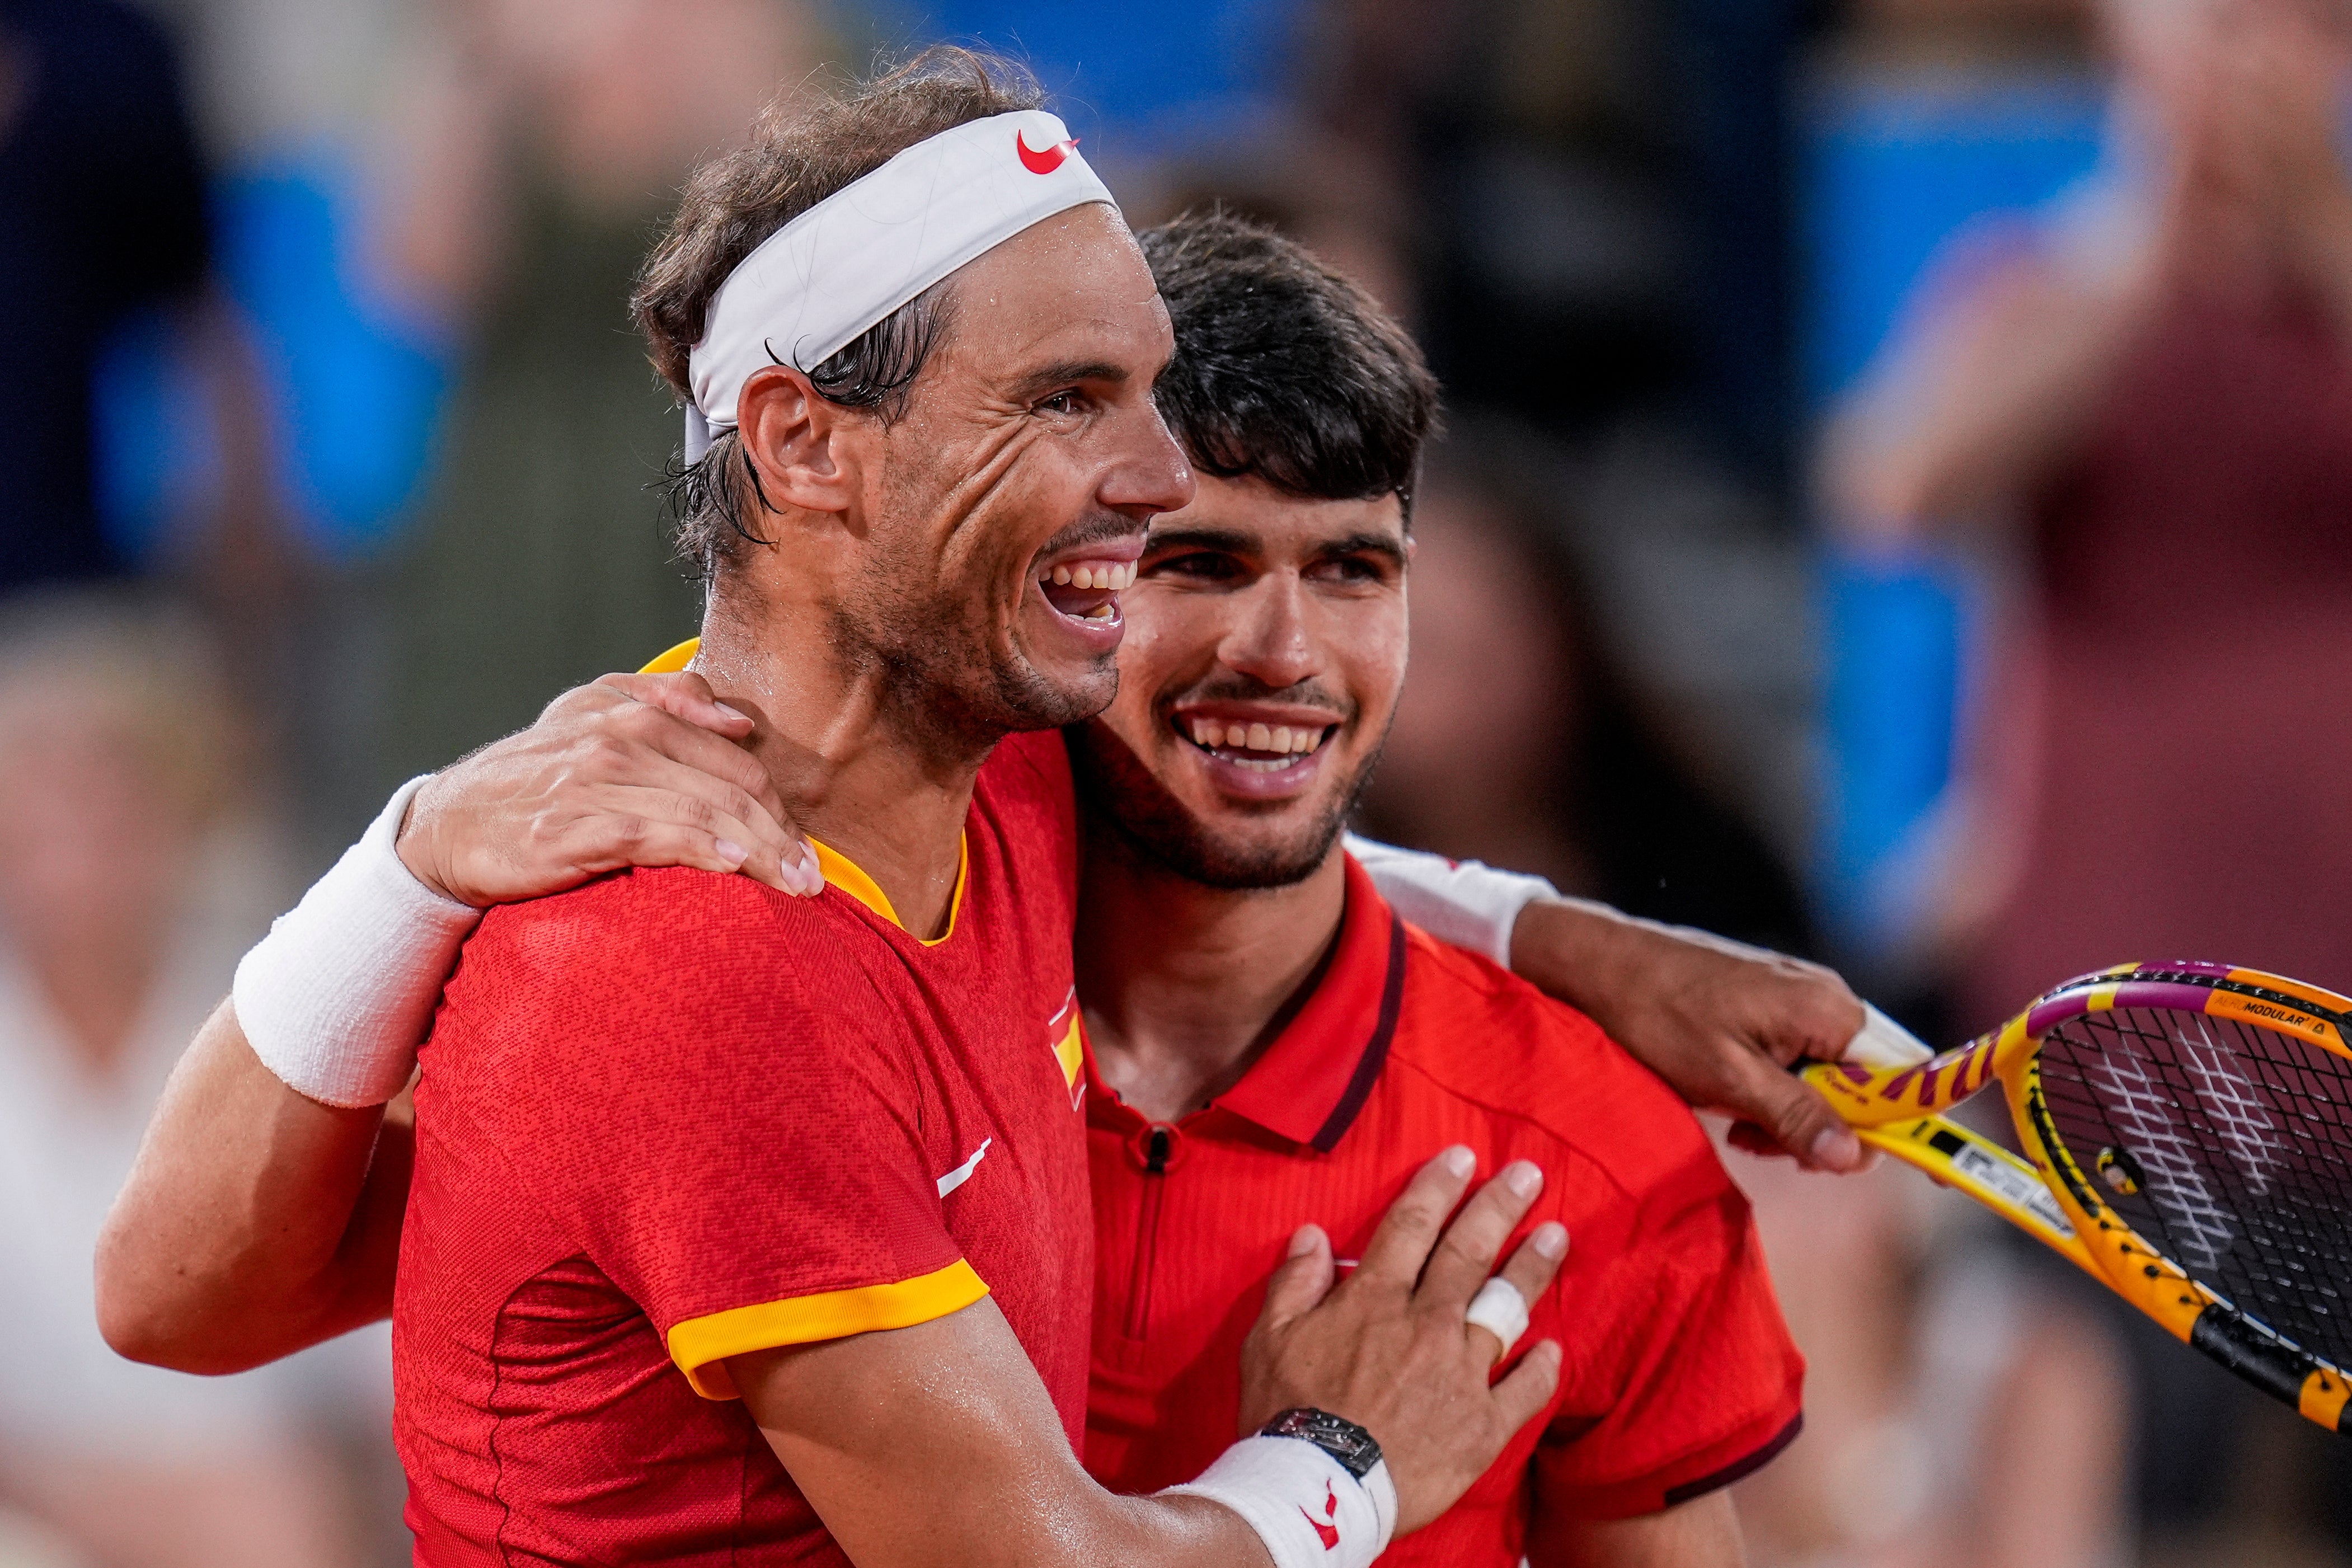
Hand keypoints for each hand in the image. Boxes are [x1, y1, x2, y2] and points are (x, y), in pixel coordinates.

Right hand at [396, 672, 820, 905]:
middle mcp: (617, 738)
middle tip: (813, 878)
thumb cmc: (531, 780)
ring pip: (701, 812)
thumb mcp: (589, 716)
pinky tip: (732, 868)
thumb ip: (664, 702)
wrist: (445, 827)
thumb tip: (739, 720)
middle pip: (729, 787)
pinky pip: (651, 836)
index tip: (804, 849)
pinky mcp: (569, 828)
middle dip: (781, 834)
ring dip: (758, 851)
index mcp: (631, 711)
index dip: (778, 806)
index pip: (735, 761)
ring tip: (794, 887)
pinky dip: (699, 850)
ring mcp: (592, 782)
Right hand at [1238, 1147, 1567, 1533]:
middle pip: (1469, 1252)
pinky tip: (1555, 1349)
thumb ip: (1294, 1283)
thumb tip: (1311, 1234)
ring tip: (1557, 1236)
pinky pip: (1523, 1390)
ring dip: (1532, 1269)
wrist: (1318, 1490)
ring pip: (1505, 1308)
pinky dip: (1542, 1369)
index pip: (1412, 1225)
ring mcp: (1461, 1373)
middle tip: (1530, 1174)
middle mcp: (1425, 1324)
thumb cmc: (1286, 1415)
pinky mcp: (1482, 1425)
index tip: (1464, 1157)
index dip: (1438, 1186)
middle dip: (1500, 1207)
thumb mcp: (1268, 1339)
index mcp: (1375, 1300)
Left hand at [1512, 901, 1870, 1172]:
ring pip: (1828, 1081)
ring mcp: (1797, 999)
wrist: (1598, 965)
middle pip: (1869, 1085)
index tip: (1867, 1165)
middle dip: (1827, 1128)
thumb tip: (1853, 1156)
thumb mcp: (1727, 1080)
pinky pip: (1796, 1064)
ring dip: (1792, 1117)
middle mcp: (1825, 998)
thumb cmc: (1657, 1016)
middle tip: (1768, 1144)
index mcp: (1828, 1011)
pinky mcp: (1768, 1006)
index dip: (1897, 1127)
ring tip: (1738, 1123)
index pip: (1907, 1077)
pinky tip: (1731, 1105)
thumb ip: (1795, 1116)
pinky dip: (1772, 1095)